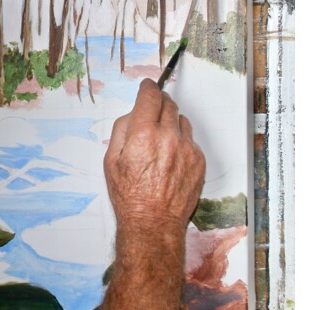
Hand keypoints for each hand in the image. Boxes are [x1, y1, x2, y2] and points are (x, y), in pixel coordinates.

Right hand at [104, 79, 205, 228]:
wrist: (153, 222)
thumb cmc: (129, 196)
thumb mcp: (111, 160)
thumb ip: (122, 130)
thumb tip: (134, 115)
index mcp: (144, 134)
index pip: (150, 97)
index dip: (148, 88)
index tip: (148, 86)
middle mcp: (168, 137)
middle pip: (169, 104)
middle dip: (160, 103)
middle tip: (153, 110)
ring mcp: (187, 149)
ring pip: (182, 120)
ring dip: (171, 122)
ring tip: (161, 140)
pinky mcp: (198, 161)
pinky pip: (191, 140)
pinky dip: (181, 142)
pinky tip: (170, 158)